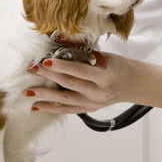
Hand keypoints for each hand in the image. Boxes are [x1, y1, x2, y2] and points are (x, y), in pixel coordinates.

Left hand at [26, 53, 161, 113]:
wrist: (133, 84)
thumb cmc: (119, 66)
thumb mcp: (105, 57)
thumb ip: (84, 57)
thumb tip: (60, 52)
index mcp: (105, 77)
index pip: (80, 71)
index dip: (62, 66)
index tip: (46, 60)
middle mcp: (98, 93)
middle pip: (69, 85)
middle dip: (49, 77)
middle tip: (33, 69)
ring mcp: (93, 104)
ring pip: (65, 101)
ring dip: (44, 95)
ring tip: (28, 91)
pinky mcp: (89, 109)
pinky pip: (67, 110)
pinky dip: (51, 108)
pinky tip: (37, 105)